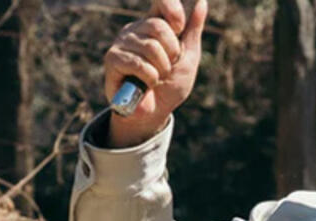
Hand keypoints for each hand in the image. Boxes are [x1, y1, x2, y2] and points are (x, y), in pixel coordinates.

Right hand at [103, 0, 207, 148]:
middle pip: (159, 26)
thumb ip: (193, 30)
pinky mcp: (113, 59)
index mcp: (153, 23)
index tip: (179, 28)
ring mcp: (122, 42)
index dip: (174, 12)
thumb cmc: (170, 87)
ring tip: (156, 79)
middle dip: (172, 53)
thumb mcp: (188, 58)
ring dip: (161, 70)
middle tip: (167, 68)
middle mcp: (136, 29)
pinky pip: (138, 63)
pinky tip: (146, 85)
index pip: (162, 1)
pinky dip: (149, 78)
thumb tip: (202, 2)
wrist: (154, 114)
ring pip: (151, 47)